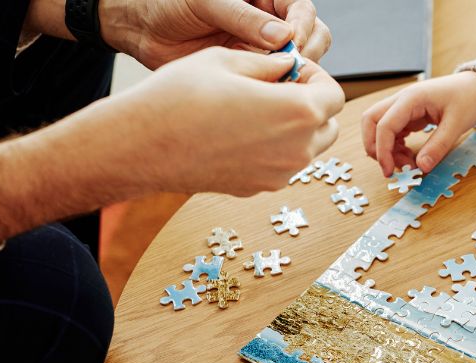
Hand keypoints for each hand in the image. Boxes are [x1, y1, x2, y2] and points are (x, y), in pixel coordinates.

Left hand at [101, 0, 332, 68]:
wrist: (141, 29)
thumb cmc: (168, 3)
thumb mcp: (205, 2)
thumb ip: (243, 17)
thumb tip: (282, 35)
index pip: (302, 10)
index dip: (303, 27)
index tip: (294, 43)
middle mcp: (269, 23)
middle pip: (312, 37)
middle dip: (308, 53)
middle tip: (291, 68)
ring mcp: (263, 50)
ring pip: (299, 64)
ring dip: (295, 74)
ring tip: (277, 82)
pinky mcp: (251, 73)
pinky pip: (276, 83)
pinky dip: (276, 91)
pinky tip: (265, 94)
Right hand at [107, 47, 342, 195]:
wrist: (142, 145)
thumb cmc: (180, 96)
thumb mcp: (227, 61)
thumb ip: (269, 63)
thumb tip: (288, 66)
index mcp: (298, 112)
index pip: (334, 94)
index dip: (316, 77)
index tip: (291, 70)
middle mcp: (297, 150)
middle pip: (328, 125)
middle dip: (311, 104)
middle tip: (277, 88)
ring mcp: (279, 174)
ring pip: (309, 149)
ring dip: (296, 128)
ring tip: (257, 109)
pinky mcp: (259, 188)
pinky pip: (283, 165)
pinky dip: (275, 149)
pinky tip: (240, 132)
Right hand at [362, 72, 475, 176]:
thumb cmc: (469, 99)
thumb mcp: (457, 124)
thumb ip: (439, 146)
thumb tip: (421, 168)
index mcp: (411, 98)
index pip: (384, 125)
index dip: (382, 150)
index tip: (389, 171)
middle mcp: (402, 100)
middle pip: (371, 121)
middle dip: (374, 147)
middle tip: (390, 168)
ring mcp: (403, 107)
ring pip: (378, 127)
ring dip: (385, 148)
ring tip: (407, 164)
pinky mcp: (408, 114)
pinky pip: (392, 131)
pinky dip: (394, 146)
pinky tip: (409, 156)